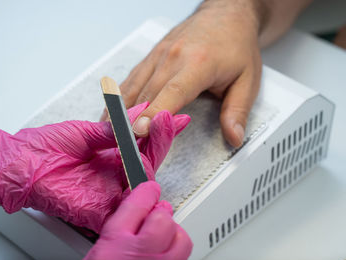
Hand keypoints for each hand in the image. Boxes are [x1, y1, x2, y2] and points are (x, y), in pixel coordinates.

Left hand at [0, 102, 189, 232]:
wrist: (18, 165)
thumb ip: (112, 130)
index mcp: (111, 156)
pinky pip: (128, 204)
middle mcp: (114, 174)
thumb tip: (136, 116)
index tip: (173, 116)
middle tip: (167, 118)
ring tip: (155, 130)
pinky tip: (146, 164)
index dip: (159, 131)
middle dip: (161, 138)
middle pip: (148, 160)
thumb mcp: (83, 132)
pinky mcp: (101, 210)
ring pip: (143, 179)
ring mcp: (109, 192)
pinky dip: (140, 187)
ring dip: (153, 154)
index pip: (142, 144)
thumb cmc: (43, 148)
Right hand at [80, 181, 192, 259]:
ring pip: (181, 240)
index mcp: (114, 246)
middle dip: (161, 213)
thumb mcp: (96, 256)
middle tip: (157, 214)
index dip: (146, 192)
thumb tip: (136, 209)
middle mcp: (139, 257)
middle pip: (164, 218)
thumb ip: (117, 231)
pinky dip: (178, 258)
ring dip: (174, 235)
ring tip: (164, 238)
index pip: (137, 204)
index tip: (149, 188)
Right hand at [106, 0, 261, 147]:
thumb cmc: (236, 44)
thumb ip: (237, 110)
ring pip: (134, 86)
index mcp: (198, 63)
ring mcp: (159, 54)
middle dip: (132, 121)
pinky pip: (132, 78)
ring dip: (120, 111)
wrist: (226, 13)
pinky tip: (112, 112)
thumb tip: (234, 137)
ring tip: (110, 134)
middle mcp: (173, 57)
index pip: (172, 92)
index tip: (139, 131)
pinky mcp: (152, 55)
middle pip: (147, 94)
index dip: (154, 113)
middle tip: (123, 147)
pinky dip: (120, 97)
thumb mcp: (248, 79)